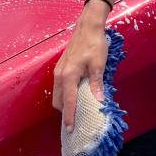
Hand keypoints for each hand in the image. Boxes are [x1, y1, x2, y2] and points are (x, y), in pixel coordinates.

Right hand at [52, 12, 108, 132]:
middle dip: (65, 112)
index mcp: (68, 76)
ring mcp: (58, 71)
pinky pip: (59, 86)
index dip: (70, 116)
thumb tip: (98, 101)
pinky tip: (76, 94)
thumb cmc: (94, 44)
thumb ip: (96, 84)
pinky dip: (65, 94)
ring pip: (57, 94)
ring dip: (65, 103)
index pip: (68, 101)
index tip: (70, 128)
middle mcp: (59, 75)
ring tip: (77, 108)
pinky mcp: (60, 67)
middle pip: (58, 101)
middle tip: (77, 119)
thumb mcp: (98, 64)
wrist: (88, 26)